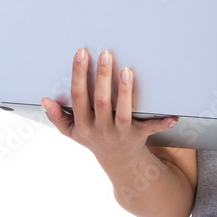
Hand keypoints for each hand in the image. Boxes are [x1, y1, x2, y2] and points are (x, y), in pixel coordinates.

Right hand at [40, 47, 178, 163]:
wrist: (118, 162)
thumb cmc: (94, 139)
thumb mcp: (72, 132)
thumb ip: (57, 117)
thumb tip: (44, 100)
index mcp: (83, 124)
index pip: (78, 96)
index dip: (79, 74)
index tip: (81, 53)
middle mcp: (100, 129)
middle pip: (100, 101)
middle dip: (102, 77)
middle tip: (106, 54)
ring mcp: (120, 133)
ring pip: (122, 111)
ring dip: (125, 91)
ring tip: (126, 70)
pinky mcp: (138, 136)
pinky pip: (150, 129)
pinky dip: (162, 123)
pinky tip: (172, 115)